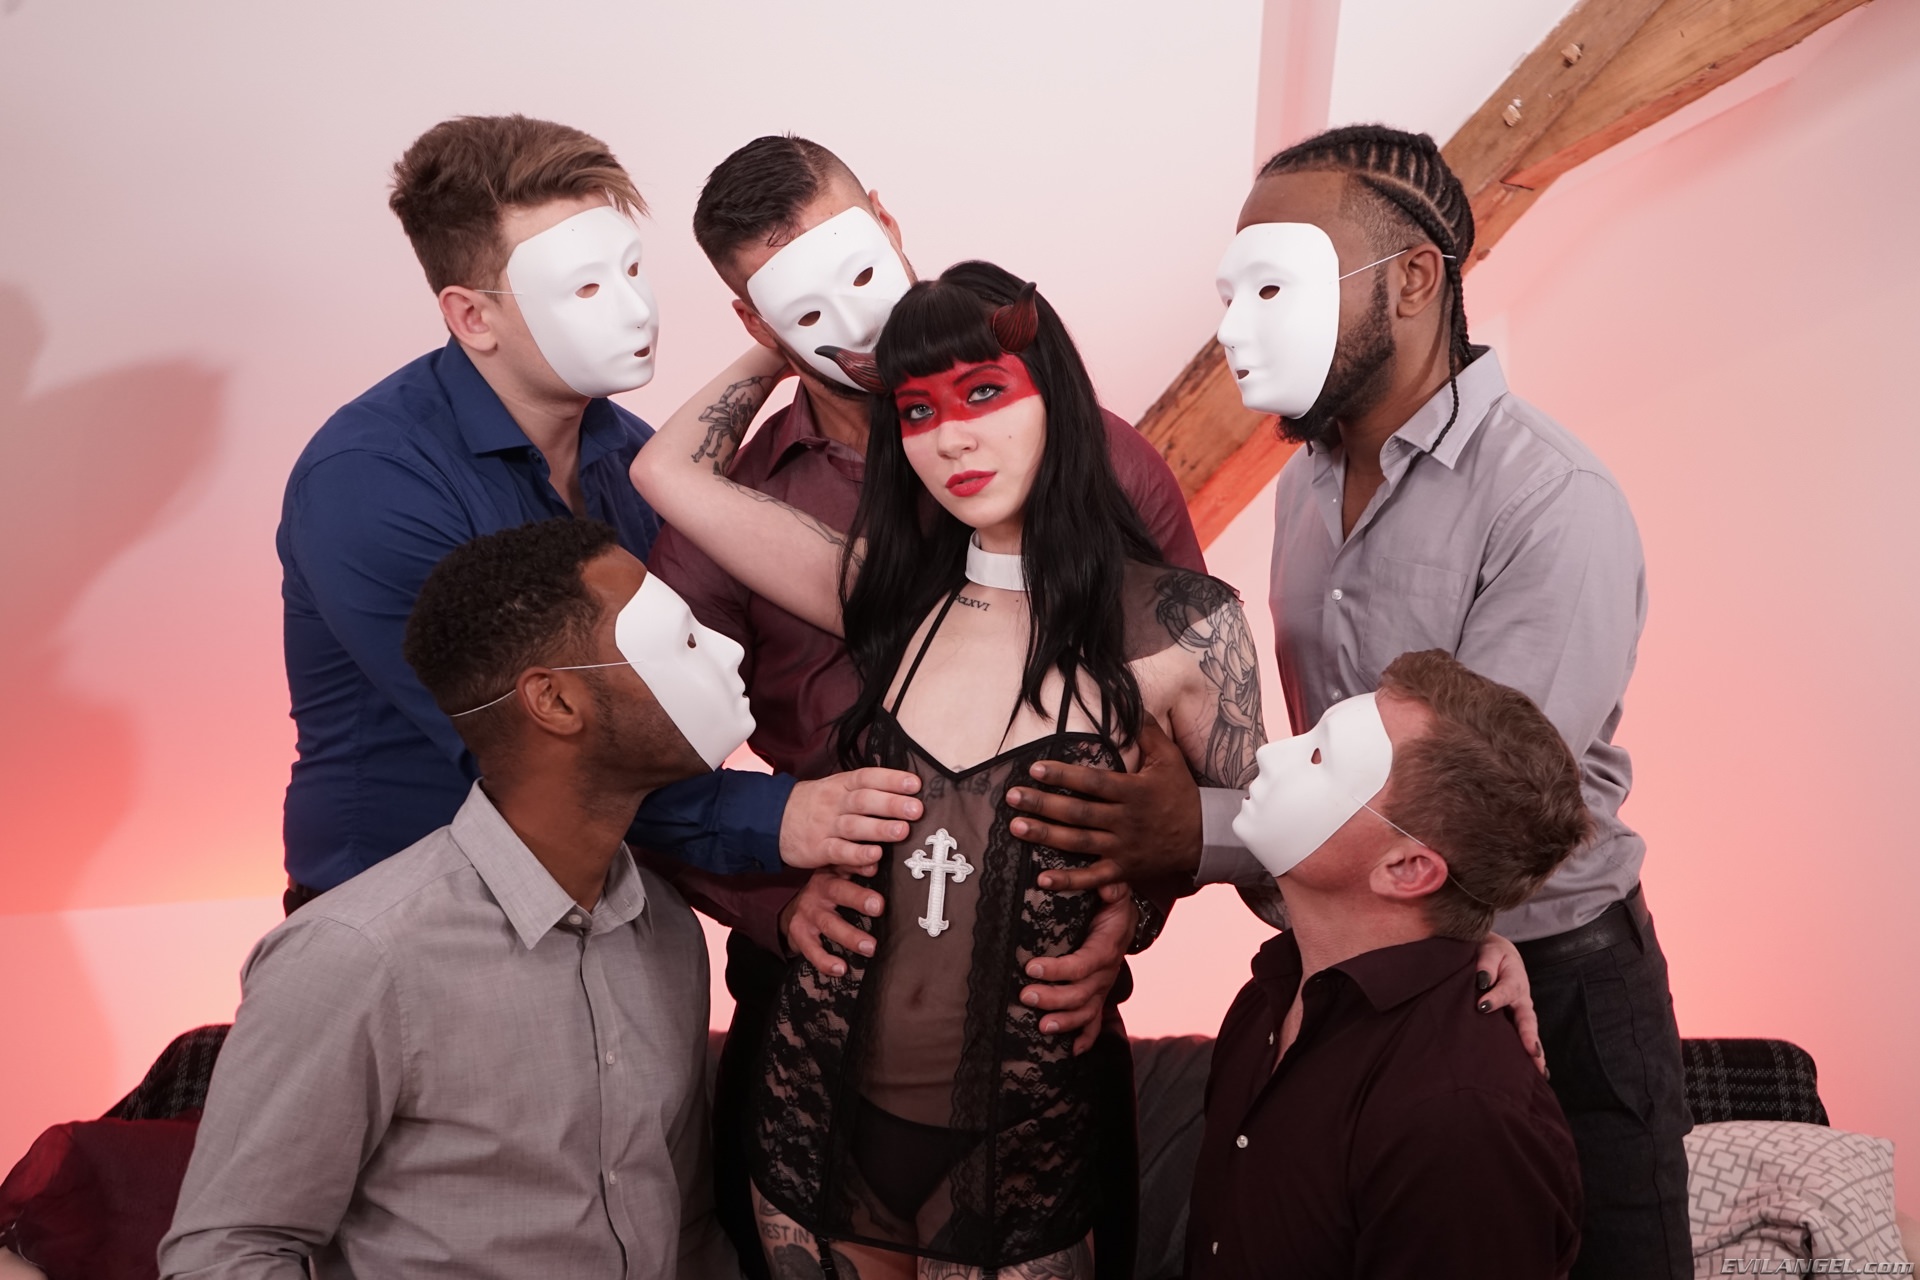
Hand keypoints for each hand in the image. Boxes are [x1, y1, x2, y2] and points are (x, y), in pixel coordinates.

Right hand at [778, 768, 921, 869]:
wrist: (772, 819)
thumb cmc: (815, 804)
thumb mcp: (835, 787)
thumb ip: (864, 790)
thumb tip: (904, 792)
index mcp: (841, 784)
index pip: (867, 777)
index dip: (891, 779)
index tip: (915, 784)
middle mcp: (834, 802)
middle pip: (864, 801)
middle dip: (892, 804)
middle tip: (916, 809)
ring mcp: (825, 825)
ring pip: (854, 826)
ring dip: (879, 829)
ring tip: (902, 831)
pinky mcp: (818, 848)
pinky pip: (839, 851)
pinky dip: (857, 854)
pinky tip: (875, 856)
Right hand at [779, 869, 883, 976]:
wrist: (794, 909)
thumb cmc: (830, 892)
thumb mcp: (840, 876)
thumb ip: (859, 870)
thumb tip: (878, 862)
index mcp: (833, 873)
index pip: (847, 865)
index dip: (859, 865)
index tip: (875, 866)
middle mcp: (819, 890)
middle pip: (839, 891)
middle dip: (859, 898)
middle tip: (879, 906)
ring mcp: (808, 913)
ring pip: (830, 924)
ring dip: (850, 936)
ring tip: (870, 947)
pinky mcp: (799, 933)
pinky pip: (812, 949)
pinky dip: (825, 961)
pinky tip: (840, 969)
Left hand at [1006, 719, 1201, 890]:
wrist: (1205, 837)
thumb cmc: (1181, 793)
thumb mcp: (1170, 758)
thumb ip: (1148, 732)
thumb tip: (1132, 704)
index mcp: (1134, 791)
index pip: (1092, 781)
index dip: (1063, 775)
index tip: (1035, 768)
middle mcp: (1125, 821)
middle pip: (1078, 812)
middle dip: (1043, 804)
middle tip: (1012, 797)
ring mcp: (1123, 848)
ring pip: (1078, 843)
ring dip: (1045, 836)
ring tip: (1016, 827)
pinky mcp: (1123, 871)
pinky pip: (1093, 878)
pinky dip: (1068, 881)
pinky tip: (1041, 880)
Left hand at [1019, 883, 1133, 1055]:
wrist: (1125, 920)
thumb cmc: (1111, 904)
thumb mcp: (1114, 891)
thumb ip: (1109, 888)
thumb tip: (1102, 883)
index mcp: (1107, 948)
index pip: (1083, 964)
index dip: (1058, 970)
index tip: (1031, 967)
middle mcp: (1106, 972)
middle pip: (1082, 993)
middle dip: (1053, 998)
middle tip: (1025, 996)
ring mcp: (1102, 988)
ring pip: (1086, 1012)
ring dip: (1065, 1022)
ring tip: (1042, 1027)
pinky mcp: (1098, 997)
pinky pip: (1096, 1022)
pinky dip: (1085, 1038)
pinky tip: (1072, 1051)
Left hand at [1474, 933, 1545, 1076]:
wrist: (1496, 953)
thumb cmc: (1490, 953)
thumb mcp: (1488, 951)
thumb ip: (1485, 964)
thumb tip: (1481, 982)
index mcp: (1514, 979)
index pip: (1505, 991)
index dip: (1495, 998)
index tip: (1482, 1006)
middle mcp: (1521, 999)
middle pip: (1528, 1019)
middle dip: (1530, 1037)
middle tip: (1534, 1053)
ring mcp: (1520, 1011)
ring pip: (1529, 1032)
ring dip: (1534, 1051)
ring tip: (1539, 1071)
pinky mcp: (1515, 1020)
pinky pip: (1522, 1037)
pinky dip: (1528, 1054)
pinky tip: (1533, 1073)